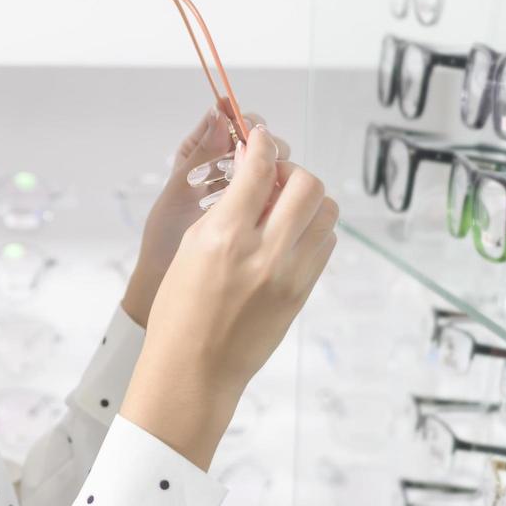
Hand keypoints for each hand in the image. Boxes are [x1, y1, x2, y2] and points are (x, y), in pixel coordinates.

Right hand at [119, 125, 338, 468]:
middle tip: (271, 177)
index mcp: (225, 237)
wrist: (195, 369)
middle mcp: (264, 252)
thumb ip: (225, 210)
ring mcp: (290, 274)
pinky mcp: (304, 292)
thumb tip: (252, 178)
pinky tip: (287, 236)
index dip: (262, 143)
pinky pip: (325, 242)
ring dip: (307, 199)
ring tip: (281, 207)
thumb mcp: (190, 249)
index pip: (259, 168)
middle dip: (290, 169)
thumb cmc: (179, 312)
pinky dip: (312, 228)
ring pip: (326, 212)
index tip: (259, 136)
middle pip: (306, 184)